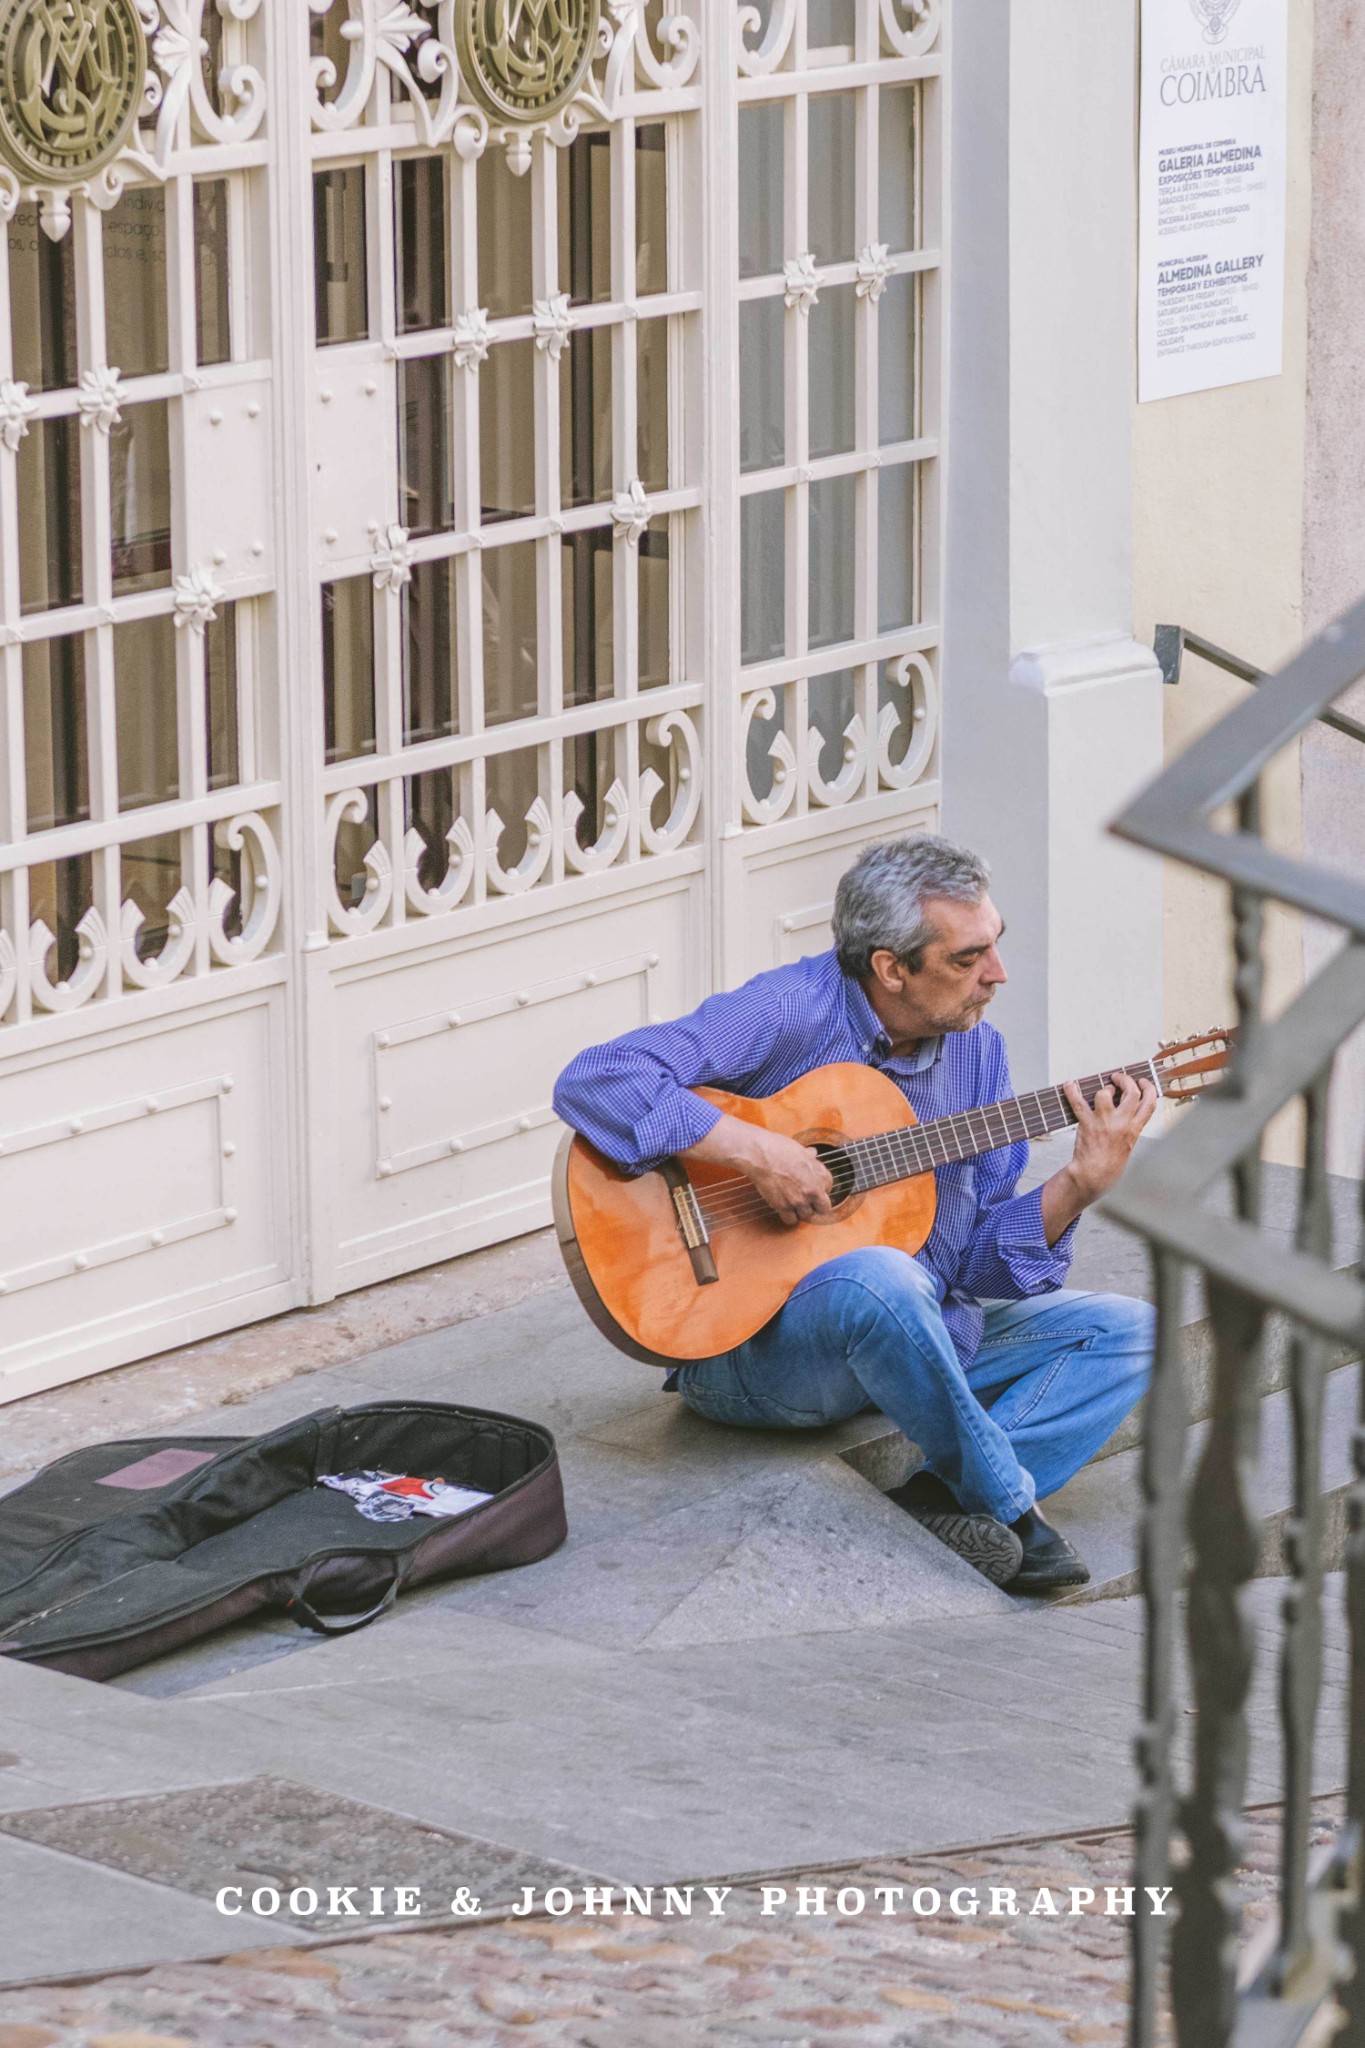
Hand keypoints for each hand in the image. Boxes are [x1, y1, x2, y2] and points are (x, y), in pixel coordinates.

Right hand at [682, 1114, 832, 1227]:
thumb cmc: (779, 1148)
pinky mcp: (783, 1207)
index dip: (821, 1187)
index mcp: (820, 1174)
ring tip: (794, 1203)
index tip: (814, 1186)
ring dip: (802, 1211)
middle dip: (816, 1204)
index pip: (830, 1188)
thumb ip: (809, 1157)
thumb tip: (812, 1153)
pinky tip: (785, 1209)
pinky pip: (791, 1220)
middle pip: (823, 1208)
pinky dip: (788, 1216)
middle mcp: (813, 1190)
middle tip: (808, 1200)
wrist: (760, 1154)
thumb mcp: (800, 1149)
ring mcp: (798, 1200)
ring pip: (807, 1216)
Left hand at [1039, 1070, 1157, 1245]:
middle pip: (1131, 1092)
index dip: (1148, 1087)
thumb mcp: (1129, 1144)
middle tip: (1118, 1078)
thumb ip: (1130, 1125)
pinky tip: (1069, 1084)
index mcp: (1135, 1129)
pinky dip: (1072, 1091)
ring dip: (1103, 1088)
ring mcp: (1104, 1122)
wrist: (1094, 1175)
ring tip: (1101, 1090)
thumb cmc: (1111, 1163)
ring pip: (1105, 1094)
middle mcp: (1122, 1123)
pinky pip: (1078, 1102)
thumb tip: (1124, 1105)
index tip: (1142, 1081)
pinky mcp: (1087, 1124)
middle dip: (1125, 1080)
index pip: (1150, 1102)